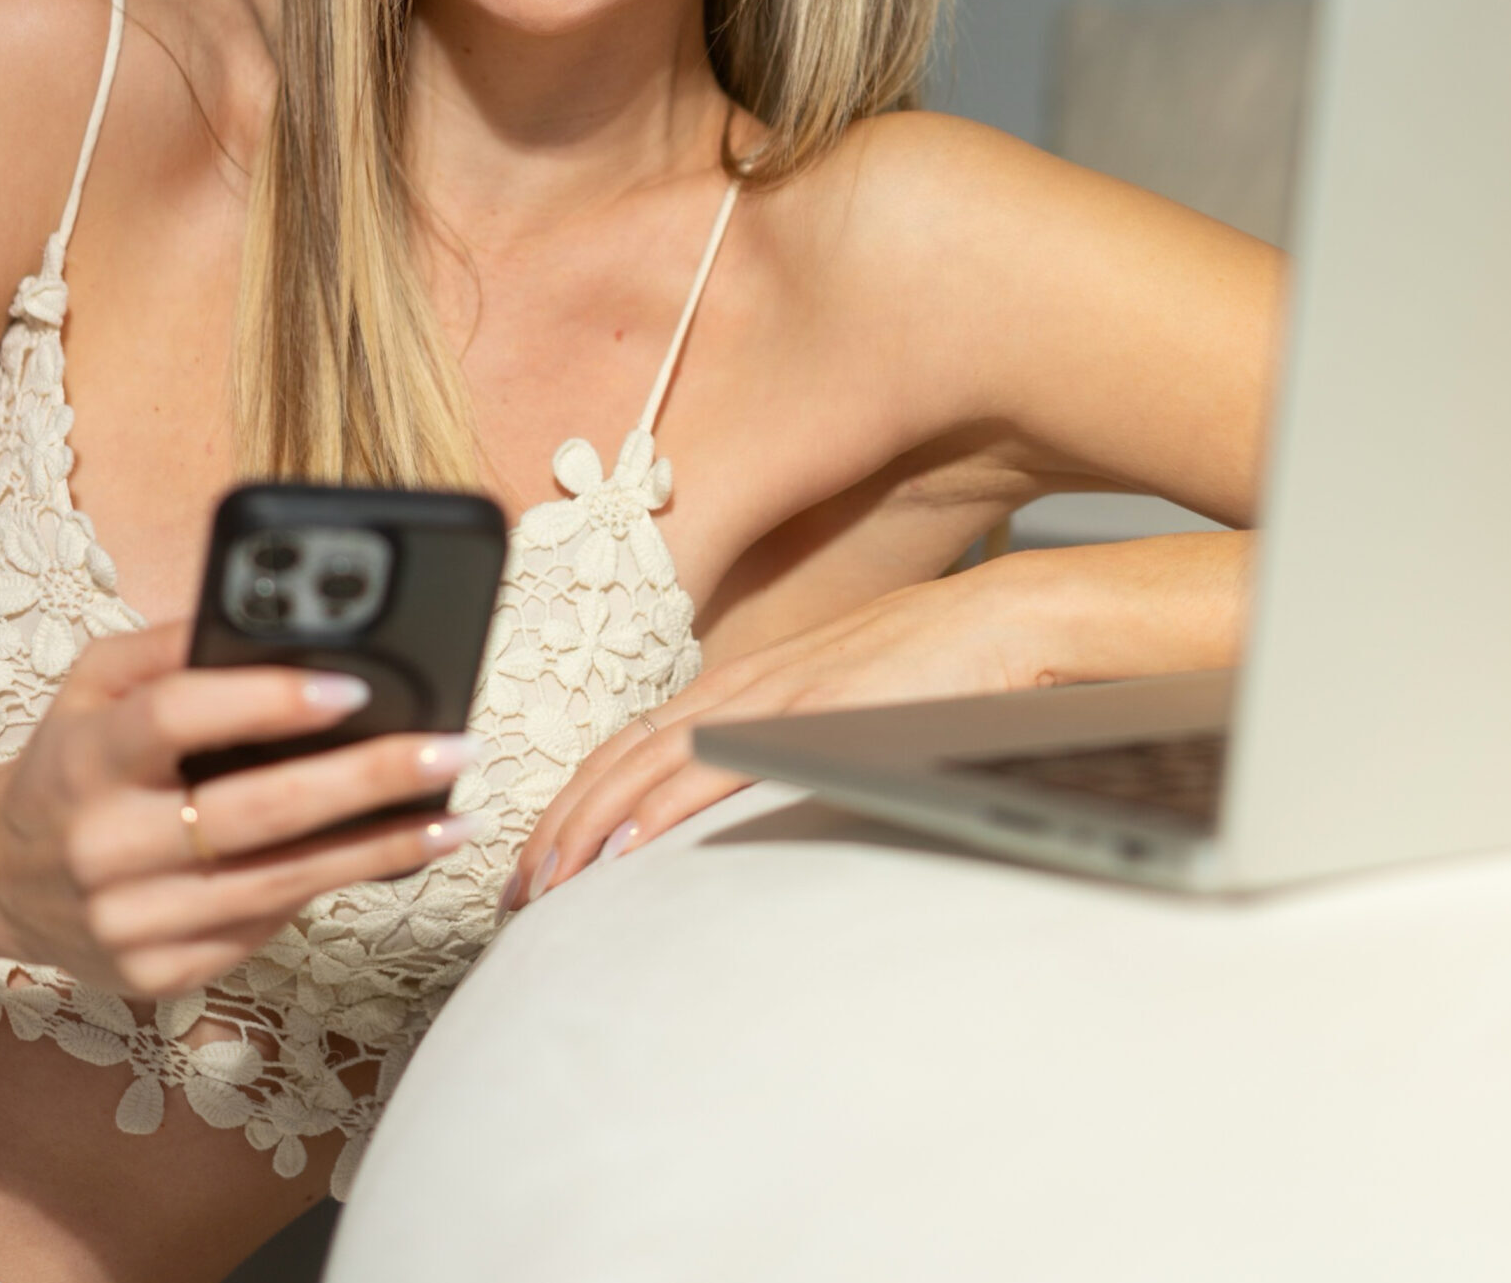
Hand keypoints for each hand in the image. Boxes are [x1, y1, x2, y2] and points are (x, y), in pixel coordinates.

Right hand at [0, 621, 480, 995]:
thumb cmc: (70, 760)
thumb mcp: (96, 681)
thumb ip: (176, 643)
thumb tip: (283, 622)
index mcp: (87, 757)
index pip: (177, 720)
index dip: (265, 701)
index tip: (352, 686)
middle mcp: (103, 846)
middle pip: (252, 813)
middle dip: (367, 779)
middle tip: (449, 749)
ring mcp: (130, 922)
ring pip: (276, 885)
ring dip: (379, 850)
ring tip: (453, 817)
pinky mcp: (158, 975)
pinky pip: (261, 928)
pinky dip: (330, 891)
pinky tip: (387, 858)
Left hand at [506, 563, 1027, 907]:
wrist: (995, 622)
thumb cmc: (927, 669)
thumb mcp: (835, 710)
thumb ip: (784, 746)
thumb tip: (747, 801)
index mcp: (741, 687)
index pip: (631, 747)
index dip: (577, 802)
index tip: (540, 858)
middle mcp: (739, 687)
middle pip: (619, 757)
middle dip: (559, 824)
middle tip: (515, 888)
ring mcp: (770, 697)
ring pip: (650, 763)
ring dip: (589, 825)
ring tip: (549, 881)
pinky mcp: (808, 715)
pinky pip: (717, 765)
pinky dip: (663, 806)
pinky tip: (629, 844)